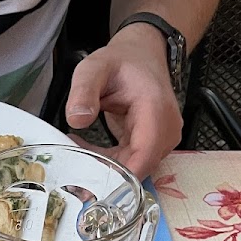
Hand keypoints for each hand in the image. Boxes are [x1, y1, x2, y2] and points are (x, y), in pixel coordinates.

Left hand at [64, 24, 182, 179]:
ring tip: (81, 155)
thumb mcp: (94, 68)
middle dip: (106, 177)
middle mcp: (165, 128)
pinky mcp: (154, 146)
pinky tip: (91, 152)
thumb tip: (77, 119)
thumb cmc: (121, 62)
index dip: (120, 177)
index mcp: (155, 109)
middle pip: (138, 169)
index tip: (91, 185)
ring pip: (134, 172)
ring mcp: (162, 139)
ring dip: (106, 170)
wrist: (141, 55)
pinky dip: (109, 164)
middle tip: (75, 172)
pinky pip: (131, 166)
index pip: (144, 156)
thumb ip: (83, 91)